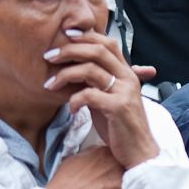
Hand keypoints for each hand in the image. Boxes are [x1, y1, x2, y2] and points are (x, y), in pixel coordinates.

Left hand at [44, 30, 158, 169]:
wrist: (139, 152)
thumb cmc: (120, 126)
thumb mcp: (109, 98)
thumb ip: (97, 81)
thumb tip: (75, 68)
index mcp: (126, 72)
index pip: (106, 43)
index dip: (85, 35)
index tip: (64, 35)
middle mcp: (127, 77)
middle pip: (97, 50)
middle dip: (69, 50)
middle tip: (48, 57)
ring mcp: (124, 91)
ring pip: (91, 70)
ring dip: (65, 75)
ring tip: (50, 84)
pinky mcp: (118, 108)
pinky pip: (89, 95)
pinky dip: (74, 100)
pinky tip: (69, 109)